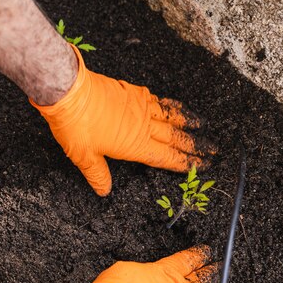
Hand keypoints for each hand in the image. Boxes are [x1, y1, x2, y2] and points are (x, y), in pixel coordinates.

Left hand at [30, 44, 214, 195]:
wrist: (69, 91)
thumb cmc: (76, 126)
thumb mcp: (84, 157)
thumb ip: (98, 174)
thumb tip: (104, 191)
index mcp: (135, 145)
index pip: (167, 157)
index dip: (186, 162)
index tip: (204, 165)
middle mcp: (143, 125)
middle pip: (175, 137)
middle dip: (195, 145)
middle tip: (214, 149)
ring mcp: (139, 106)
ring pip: (170, 115)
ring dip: (187, 121)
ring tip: (202, 125)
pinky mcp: (131, 92)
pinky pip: (157, 100)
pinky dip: (169, 104)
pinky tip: (172, 105)